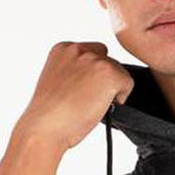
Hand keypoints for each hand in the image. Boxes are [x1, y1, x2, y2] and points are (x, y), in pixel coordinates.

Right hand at [15, 41, 134, 151]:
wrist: (45, 127)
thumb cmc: (49, 114)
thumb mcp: (58, 82)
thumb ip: (75, 73)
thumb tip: (96, 82)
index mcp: (63, 48)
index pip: (92, 53)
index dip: (93, 75)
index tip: (86, 90)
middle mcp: (79, 48)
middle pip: (107, 60)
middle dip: (104, 81)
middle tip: (90, 101)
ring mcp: (94, 59)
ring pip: (118, 72)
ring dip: (112, 90)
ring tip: (92, 105)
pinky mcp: (109, 73)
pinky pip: (128, 83)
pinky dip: (121, 98)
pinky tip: (102, 107)